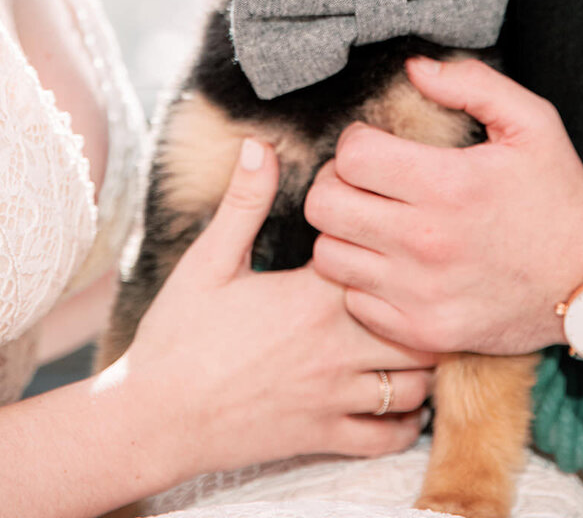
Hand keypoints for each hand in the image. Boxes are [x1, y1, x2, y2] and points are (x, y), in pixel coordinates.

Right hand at [123, 138, 435, 483]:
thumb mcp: (208, 259)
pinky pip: (390, 436)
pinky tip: (399, 396)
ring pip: (417, 382)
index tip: (393, 234)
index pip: (386, 262)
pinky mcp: (325, 437)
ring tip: (416, 336)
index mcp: (312, 297)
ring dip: (425, 361)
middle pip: (421, 325)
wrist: (155, 417)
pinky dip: (406, 419)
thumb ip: (244, 201)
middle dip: (427, 305)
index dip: (397, 246)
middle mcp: (336, 347)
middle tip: (423, 288)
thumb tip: (259, 144)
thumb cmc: (178, 335)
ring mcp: (334, 397)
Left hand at [305, 57, 582, 355]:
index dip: (356, 142)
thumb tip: (412, 68)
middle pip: (325, 205)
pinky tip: (391, 263)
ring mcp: (421, 294)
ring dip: (345, 232)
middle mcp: (426, 243)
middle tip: (365, 182)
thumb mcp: (531, 122)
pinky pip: (353, 299)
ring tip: (375, 221)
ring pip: (328, 254)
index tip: (377, 145)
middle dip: (337, 183)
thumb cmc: (557, 195)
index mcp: (448, 186)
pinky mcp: (422, 332)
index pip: (351, 155)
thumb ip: (470, 83)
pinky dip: (362, 280)